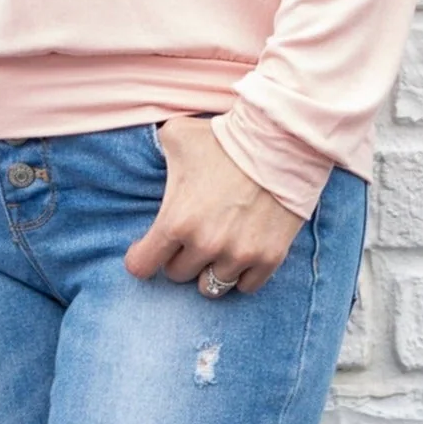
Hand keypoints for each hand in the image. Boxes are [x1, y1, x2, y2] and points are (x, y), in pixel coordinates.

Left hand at [124, 116, 302, 295]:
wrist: (281, 140)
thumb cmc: (224, 138)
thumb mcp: (176, 136)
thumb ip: (155, 152)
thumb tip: (147, 154)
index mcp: (176, 221)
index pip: (142, 266)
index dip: (141, 258)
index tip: (147, 249)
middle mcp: (206, 244)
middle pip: (177, 275)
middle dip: (179, 258)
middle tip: (190, 239)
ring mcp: (239, 254)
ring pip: (211, 287)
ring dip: (209, 271)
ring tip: (215, 250)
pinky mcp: (269, 257)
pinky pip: (246, 287)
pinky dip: (241, 276)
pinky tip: (240, 256)